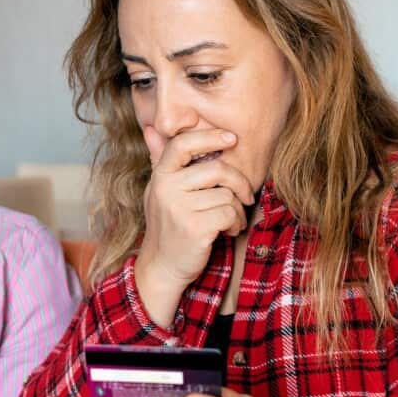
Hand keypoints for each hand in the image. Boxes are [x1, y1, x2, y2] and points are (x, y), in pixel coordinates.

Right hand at [134, 129, 254, 326]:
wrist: (162, 267)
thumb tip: (152, 129)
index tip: (232, 139)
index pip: (183, 144)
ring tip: (230, 221)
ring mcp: (179, 209)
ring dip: (237, 210)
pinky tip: (228, 231)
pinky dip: (235, 224)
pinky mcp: (194, 228)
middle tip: (246, 195)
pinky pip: (229, 214)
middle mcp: (166, 189)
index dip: (210, 137)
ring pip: (227, 195)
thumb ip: (158, 160)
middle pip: (217, 169)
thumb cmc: (167, 226)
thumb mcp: (159, 191)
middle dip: (239, 182)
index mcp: (160, 176)